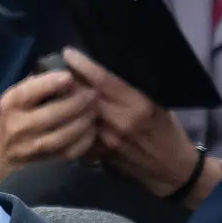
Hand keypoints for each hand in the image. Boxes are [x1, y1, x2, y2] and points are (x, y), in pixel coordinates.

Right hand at [0, 69, 98, 182]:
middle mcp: (16, 126)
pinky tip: (92, 130)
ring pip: (60, 136)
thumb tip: (68, 68)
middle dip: (75, 103)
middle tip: (93, 94)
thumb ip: (39, 84)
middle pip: (50, 115)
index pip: (29, 92)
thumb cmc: (16, 114)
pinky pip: (66, 152)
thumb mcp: (19, 95)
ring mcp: (29, 147)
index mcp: (10, 104)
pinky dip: (83, 142)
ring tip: (95, 111)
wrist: (3, 151)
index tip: (70, 77)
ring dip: (82, 123)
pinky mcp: (42, 160)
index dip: (50, 84)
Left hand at [61, 47, 221, 203]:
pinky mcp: (98, 153)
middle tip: (53, 68)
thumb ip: (131, 90)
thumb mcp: (158, 104)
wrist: (169, 169)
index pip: (103, 80)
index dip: (83, 65)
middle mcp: (119, 120)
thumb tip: (106, 72)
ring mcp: (106, 139)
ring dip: (63, 102)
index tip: (68, 53)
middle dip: (66, 81)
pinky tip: (59, 115)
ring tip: (52, 89)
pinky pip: (77, 135)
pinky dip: (67, 123)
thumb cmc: (167, 131)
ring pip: (75, 115)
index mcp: (138, 104)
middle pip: (83, 96)